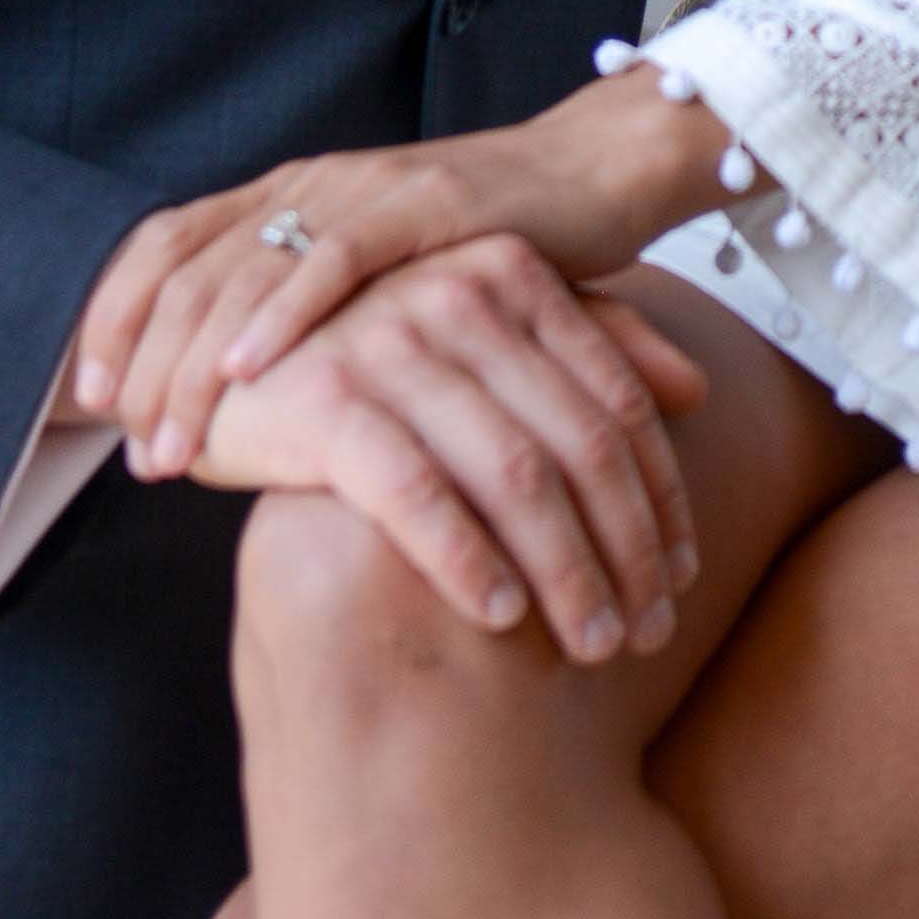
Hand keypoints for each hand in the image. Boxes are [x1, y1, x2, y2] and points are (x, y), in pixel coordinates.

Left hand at [76, 80, 734, 461]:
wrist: (590, 181)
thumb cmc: (477, 256)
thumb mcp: (373, 289)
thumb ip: (310, 323)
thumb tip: (229, 405)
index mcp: (283, 198)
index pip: (162, 246)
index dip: (115, 317)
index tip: (89, 400)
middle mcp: (307, 186)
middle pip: (186, 270)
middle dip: (144, 364)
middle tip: (126, 452)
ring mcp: (361, 189)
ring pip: (245, 272)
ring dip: (195, 364)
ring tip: (171, 444)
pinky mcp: (422, 205)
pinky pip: (335, 261)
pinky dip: (283, 317)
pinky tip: (249, 372)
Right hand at [190, 245, 709, 663]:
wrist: (221, 360)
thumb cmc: (373, 360)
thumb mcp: (485, 337)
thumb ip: (587, 348)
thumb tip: (697, 388)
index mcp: (509, 274)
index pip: (617, 399)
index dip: (661, 495)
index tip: (686, 575)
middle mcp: (458, 294)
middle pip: (580, 443)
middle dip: (627, 549)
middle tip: (649, 631)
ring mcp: (390, 341)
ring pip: (515, 474)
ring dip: (566, 571)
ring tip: (593, 644)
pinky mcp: (326, 397)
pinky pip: (418, 490)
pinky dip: (466, 558)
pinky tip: (499, 617)